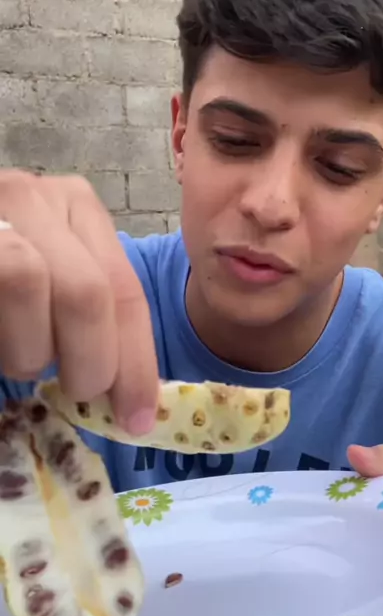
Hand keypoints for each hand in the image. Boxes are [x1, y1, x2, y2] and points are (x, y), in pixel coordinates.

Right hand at [0, 170, 157, 433]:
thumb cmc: (11, 267)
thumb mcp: (59, 268)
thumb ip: (91, 315)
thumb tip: (131, 400)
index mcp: (75, 206)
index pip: (124, 290)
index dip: (136, 364)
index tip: (135, 418)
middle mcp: (31, 197)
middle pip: (84, 293)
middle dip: (90, 362)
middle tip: (76, 390)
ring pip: (23, 282)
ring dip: (27, 350)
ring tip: (15, 356)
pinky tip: (1, 349)